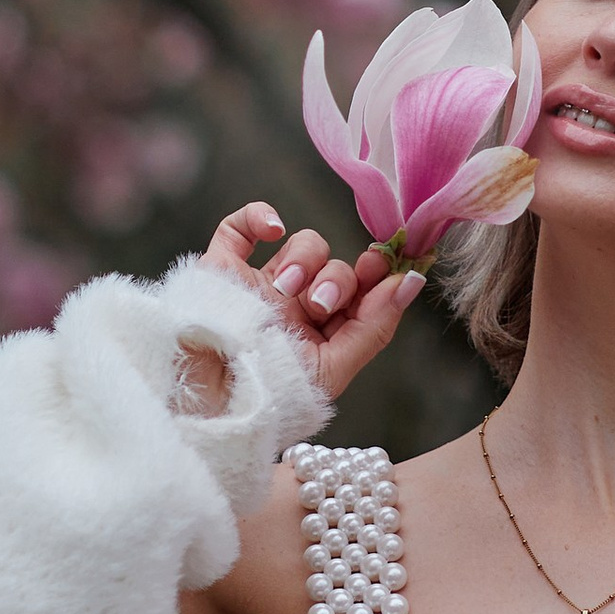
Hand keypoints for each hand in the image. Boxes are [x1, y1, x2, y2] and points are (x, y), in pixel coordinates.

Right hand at [202, 202, 423, 405]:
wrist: (201, 396)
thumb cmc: (267, 393)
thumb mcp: (331, 369)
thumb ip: (375, 326)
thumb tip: (412, 280)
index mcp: (323, 335)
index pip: (361, 294)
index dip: (375, 275)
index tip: (380, 265)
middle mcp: (295, 308)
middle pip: (336, 269)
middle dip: (335, 281)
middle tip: (319, 303)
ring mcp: (259, 285)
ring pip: (303, 245)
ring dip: (303, 260)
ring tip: (285, 291)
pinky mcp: (222, 268)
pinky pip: (241, 226)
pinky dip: (259, 217)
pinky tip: (272, 230)